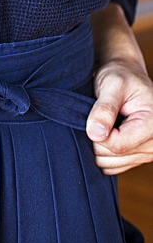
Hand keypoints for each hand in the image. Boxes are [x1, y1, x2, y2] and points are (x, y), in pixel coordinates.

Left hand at [86, 58, 152, 174]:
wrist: (127, 76)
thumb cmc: (121, 76)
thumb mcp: (112, 84)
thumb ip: (104, 109)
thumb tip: (94, 134)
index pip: (117, 144)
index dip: (98, 133)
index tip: (95, 115)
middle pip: (113, 156)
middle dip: (98, 138)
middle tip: (99, 116)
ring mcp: (148, 153)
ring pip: (110, 164)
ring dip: (99, 145)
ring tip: (104, 123)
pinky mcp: (139, 157)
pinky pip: (112, 166)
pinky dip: (103, 152)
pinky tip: (105, 133)